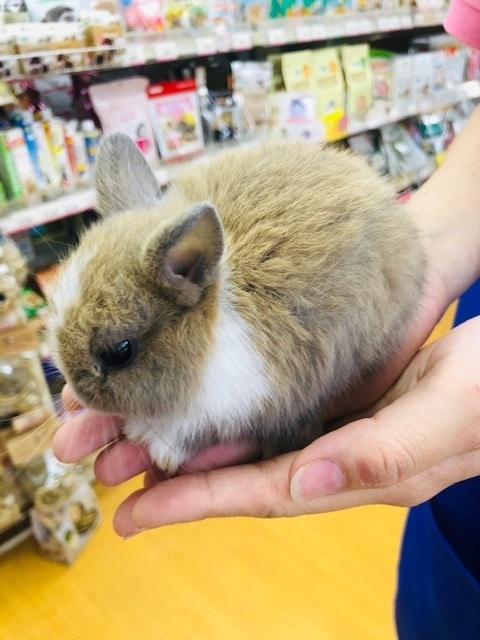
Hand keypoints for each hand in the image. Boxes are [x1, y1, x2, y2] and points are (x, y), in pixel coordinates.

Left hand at [54, 315, 479, 536]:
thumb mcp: (450, 410)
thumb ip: (385, 453)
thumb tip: (308, 481)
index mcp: (362, 474)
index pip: (264, 495)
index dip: (198, 505)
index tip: (135, 514)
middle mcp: (339, 462)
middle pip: (242, 480)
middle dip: (175, 482)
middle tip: (108, 474)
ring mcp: (335, 434)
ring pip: (249, 451)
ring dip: (190, 450)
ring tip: (132, 447)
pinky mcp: (335, 406)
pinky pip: (269, 421)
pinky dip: (226, 421)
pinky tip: (196, 412)